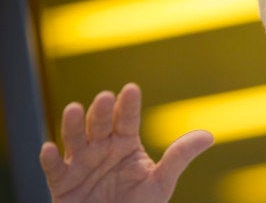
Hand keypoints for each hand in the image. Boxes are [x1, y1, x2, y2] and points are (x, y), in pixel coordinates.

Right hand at [40, 83, 213, 202]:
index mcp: (125, 143)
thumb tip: (209, 136)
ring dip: (73, 125)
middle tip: (106, 97)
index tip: (131, 89)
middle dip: (102, 111)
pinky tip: (49, 149)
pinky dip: (49, 160)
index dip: (129, 105)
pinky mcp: (62, 184)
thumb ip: (180, 157)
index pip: (127, 120)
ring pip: (74, 140)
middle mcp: (102, 148)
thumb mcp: (161, 182)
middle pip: (100, 125)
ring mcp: (80, 164)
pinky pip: (53, 170)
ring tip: (75, 109)